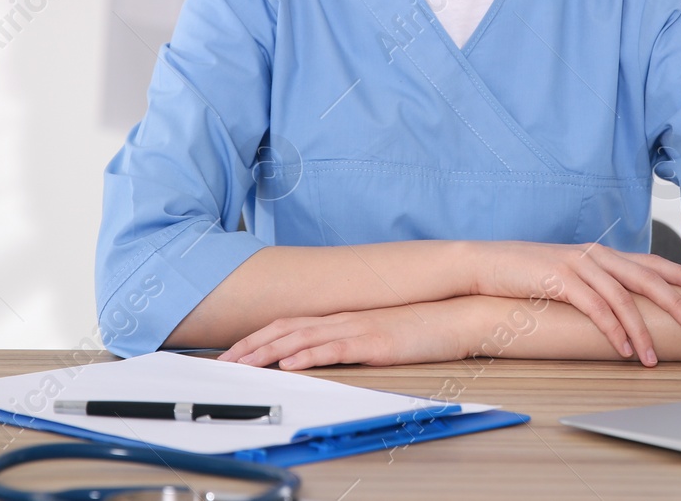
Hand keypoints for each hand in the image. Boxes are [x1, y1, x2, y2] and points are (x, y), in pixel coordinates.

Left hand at [217, 301, 476, 369]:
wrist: (457, 316)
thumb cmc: (422, 328)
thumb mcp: (378, 335)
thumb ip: (351, 341)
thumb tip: (325, 354)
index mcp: (342, 318)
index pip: (289, 324)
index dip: (258, 338)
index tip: (234, 353)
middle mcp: (344, 319)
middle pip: (286, 328)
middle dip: (251, 345)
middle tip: (223, 361)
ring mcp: (358, 328)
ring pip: (302, 337)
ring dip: (268, 351)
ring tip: (243, 363)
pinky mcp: (374, 342)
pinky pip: (334, 348)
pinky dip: (308, 355)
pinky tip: (290, 363)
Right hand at [471, 241, 680, 366]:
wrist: (487, 264)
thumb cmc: (527, 274)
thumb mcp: (568, 276)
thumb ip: (594, 286)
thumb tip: (621, 309)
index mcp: (600, 254)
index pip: (648, 261)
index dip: (678, 273)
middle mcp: (594, 255)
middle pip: (645, 276)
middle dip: (674, 301)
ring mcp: (577, 264)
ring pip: (622, 297)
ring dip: (641, 330)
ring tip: (652, 357)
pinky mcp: (559, 278)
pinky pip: (594, 307)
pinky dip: (612, 329)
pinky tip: (622, 348)